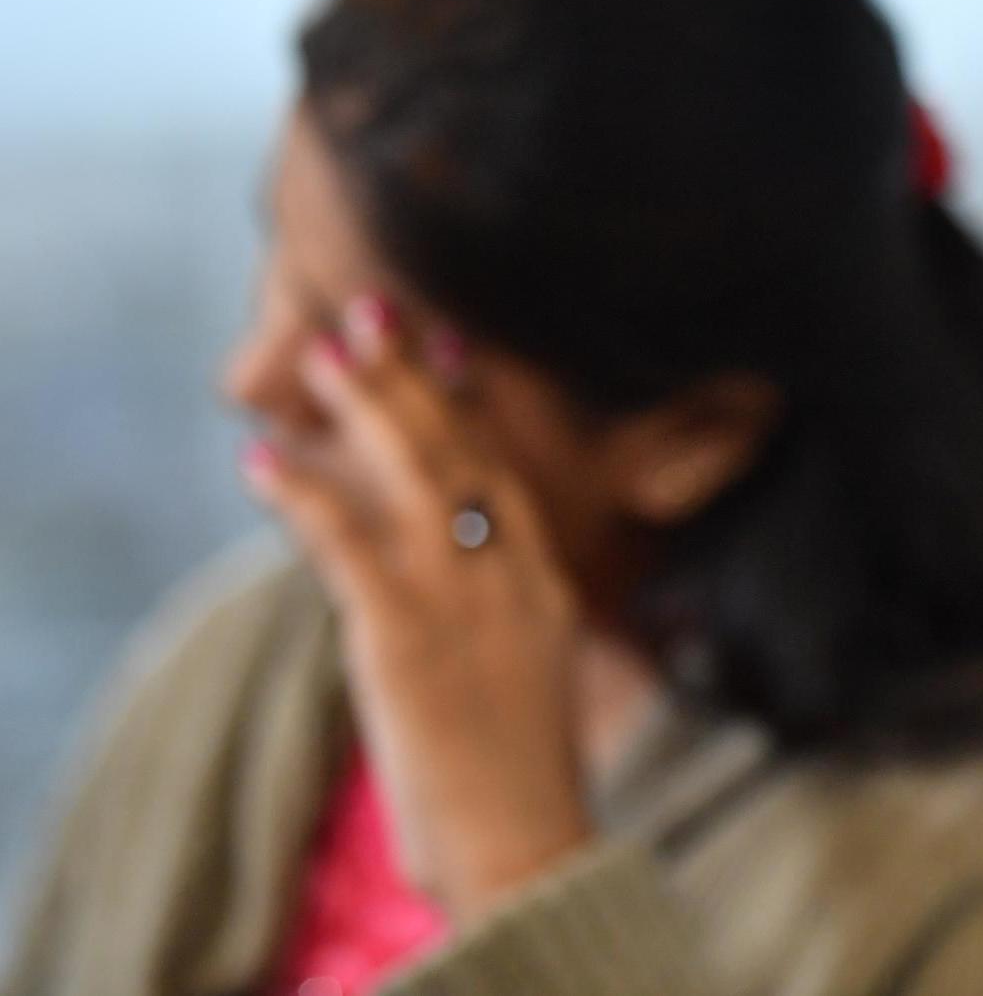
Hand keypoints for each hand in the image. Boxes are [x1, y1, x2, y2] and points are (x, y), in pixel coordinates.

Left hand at [243, 294, 595, 923]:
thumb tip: (454, 578)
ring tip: (316, 358)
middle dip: (410, 379)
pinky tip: (262, 464)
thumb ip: (496, 613)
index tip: (445, 344)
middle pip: (460, 451)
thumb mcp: (524, 674)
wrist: (526, 843)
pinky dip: (304, 497)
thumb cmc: (519, 776)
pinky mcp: (406, 637)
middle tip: (367, 314)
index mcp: (543, 581)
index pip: (505, 470)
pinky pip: (348, 547)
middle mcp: (509, 575)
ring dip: (362, 409)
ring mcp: (462, 600)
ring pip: (414, 476)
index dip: (470, 403)